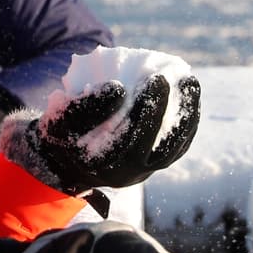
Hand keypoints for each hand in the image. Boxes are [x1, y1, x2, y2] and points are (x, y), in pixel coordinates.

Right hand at [1, 67, 200, 194]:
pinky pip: (176, 147)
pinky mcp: (154, 166)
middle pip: (146, 144)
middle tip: (160, 77)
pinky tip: (190, 96)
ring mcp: (141, 173)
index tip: (134, 81)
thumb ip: (86, 104)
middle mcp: (121, 175)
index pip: (116, 139)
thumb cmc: (65, 129)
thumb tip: (120, 89)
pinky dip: (187, 123)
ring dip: (184, 116)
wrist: (72, 161)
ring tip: (190, 81)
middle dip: (156, 109)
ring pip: (169, 149)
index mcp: (95, 163)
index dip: (131, 111)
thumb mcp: (61, 116)